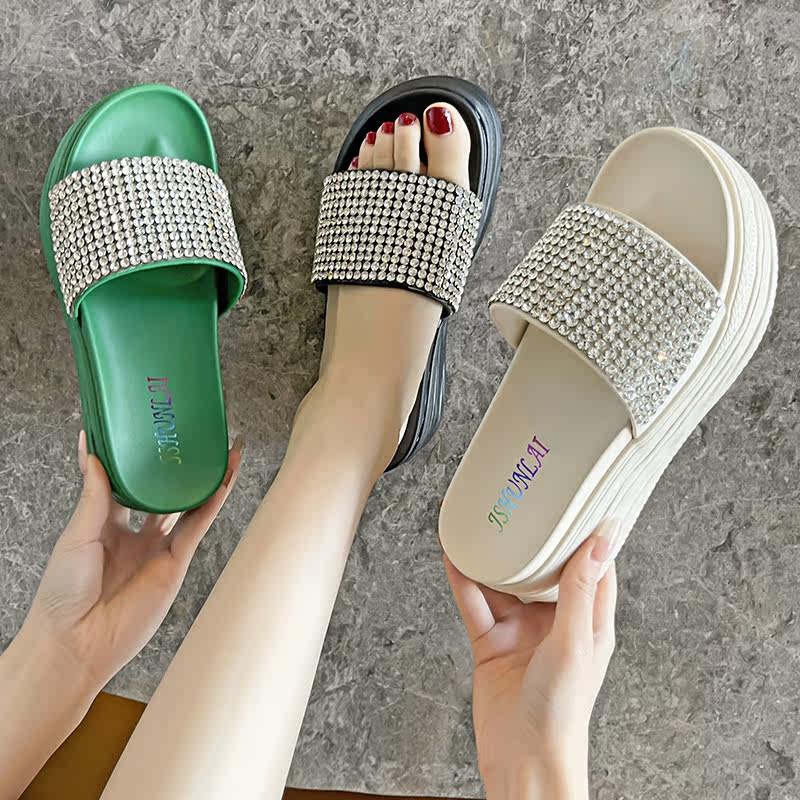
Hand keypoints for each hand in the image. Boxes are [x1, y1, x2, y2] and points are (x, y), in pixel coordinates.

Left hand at [0, 431, 243, 798]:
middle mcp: (135, 534)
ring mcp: (157, 548)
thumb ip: (94, 496)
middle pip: (163, 491)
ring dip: (205, 478)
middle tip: (190, 435)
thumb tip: (93, 453)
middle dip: (178, 467)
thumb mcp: (76, 535)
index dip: (133, 458)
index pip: (123, 483)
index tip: (138, 429)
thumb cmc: (63, 594)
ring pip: (188, 504)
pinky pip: (198, 526)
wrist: (76, 642)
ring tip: (221, 448)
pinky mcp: (175, 562)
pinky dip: (213, 501)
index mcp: (105, 525)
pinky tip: (224, 478)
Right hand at [444, 525, 617, 799]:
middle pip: (544, 569)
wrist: (523, 760)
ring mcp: (522, 633)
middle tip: (523, 502)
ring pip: (505, 583)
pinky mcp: (493, 644)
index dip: (588, 534)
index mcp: (588, 622)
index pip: (593, 567)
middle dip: (533, 539)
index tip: (581, 501)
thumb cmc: (561, 714)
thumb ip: (579, 590)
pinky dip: (466, 581)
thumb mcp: (573, 642)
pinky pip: (477, 604)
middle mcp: (555, 623)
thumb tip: (600, 541)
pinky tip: (456, 558)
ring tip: (484, 523)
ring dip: (494, 558)